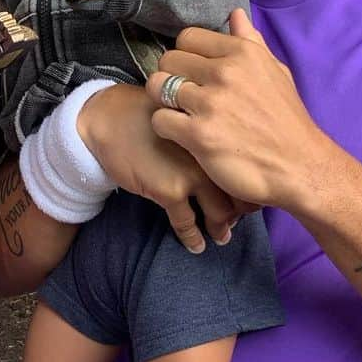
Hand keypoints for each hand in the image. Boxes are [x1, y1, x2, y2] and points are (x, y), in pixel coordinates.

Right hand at [76, 82, 248, 252]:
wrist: (111, 118)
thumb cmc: (148, 116)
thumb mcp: (188, 117)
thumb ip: (210, 136)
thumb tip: (226, 163)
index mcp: (220, 134)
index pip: (247, 169)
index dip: (250, 188)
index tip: (246, 198)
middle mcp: (212, 155)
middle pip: (240, 195)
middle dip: (240, 214)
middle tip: (236, 222)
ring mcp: (192, 174)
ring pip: (219, 213)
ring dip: (221, 229)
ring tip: (221, 237)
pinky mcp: (169, 190)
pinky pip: (187, 222)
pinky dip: (193, 238)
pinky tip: (196, 246)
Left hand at [147, 9, 333, 209]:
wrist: (299, 166)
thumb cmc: (286, 120)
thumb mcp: (276, 73)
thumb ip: (252, 43)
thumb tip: (235, 14)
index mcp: (242, 53)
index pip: (187, 37)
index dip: (185, 55)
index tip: (193, 73)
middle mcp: (224, 73)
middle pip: (168, 60)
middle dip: (170, 77)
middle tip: (183, 96)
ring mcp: (210, 103)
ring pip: (157, 86)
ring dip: (163, 101)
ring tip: (179, 113)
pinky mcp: (198, 135)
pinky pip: (159, 119)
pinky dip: (165, 128)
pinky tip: (182, 135)